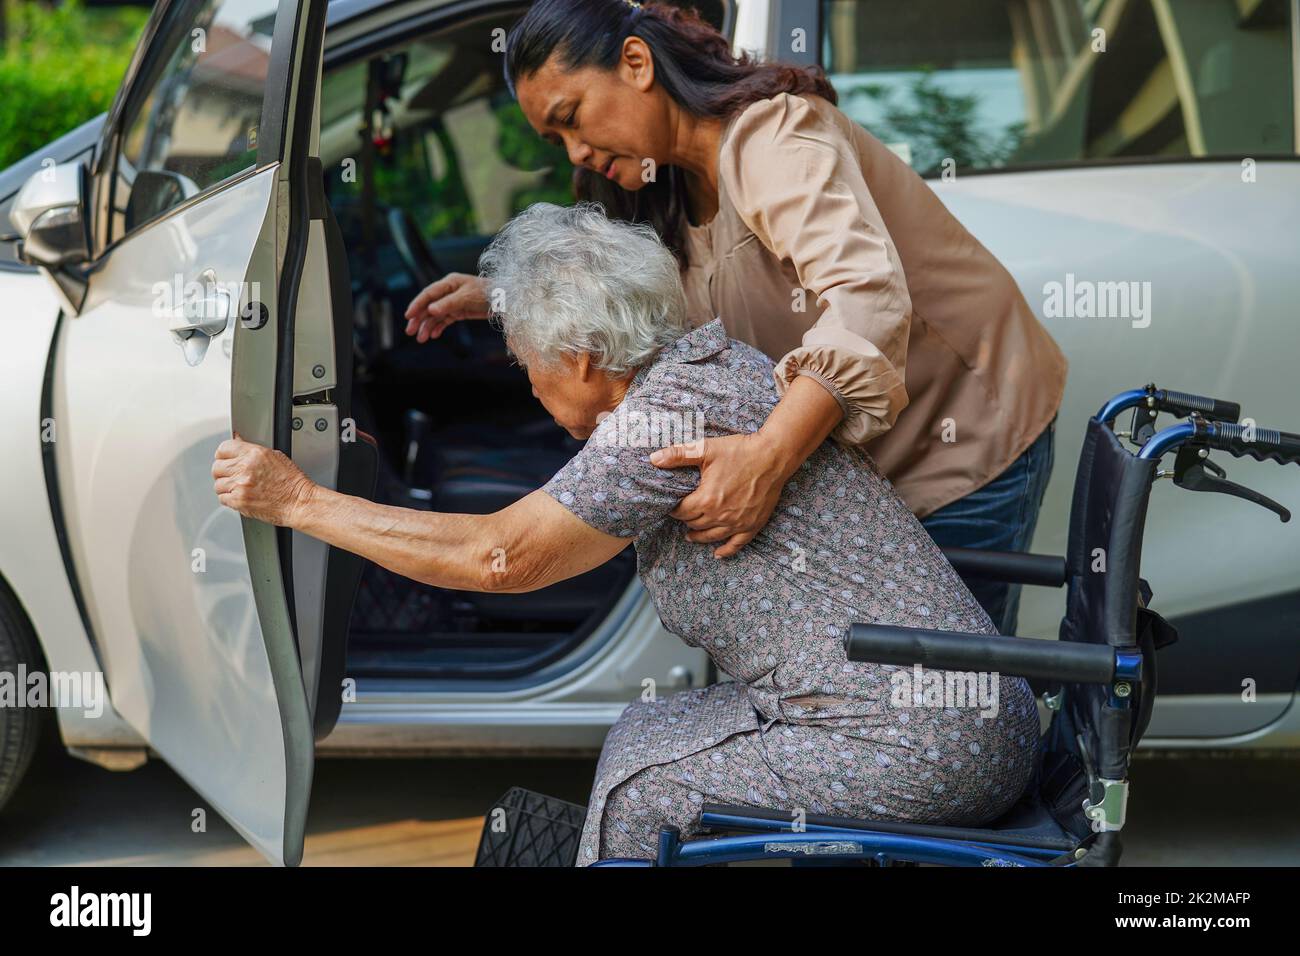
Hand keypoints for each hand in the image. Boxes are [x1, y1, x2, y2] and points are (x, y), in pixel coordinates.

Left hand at [212, 435, 315, 526]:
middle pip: (216, 467)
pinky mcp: (239, 501)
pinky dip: (229, 499)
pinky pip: (222, 499)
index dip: (222, 455)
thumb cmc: (292, 482)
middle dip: (223, 472)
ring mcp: (240, 485)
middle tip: (232, 476)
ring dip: (226, 487)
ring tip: (240, 488)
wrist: (299, 502)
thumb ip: (252, 451)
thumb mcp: (275, 457)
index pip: (223, 448)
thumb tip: (237, 442)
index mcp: (254, 454)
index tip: (224, 459)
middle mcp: (245, 468)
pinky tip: (242, 497)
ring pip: (218, 485)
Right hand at [403, 273, 489, 342]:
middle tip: (410, 331)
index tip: (408, 316)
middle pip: (429, 306)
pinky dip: (439, 327)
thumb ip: (448, 304)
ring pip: (436, 315)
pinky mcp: (460, 311)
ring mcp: (454, 302)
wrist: (506, 300)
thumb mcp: (467, 298)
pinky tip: (433, 335)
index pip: (428, 294)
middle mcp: (449, 292)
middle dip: (419, 319)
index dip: (417, 304)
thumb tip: (430, 310)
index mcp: (449, 283)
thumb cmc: (488, 293)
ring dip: (428, 326)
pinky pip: (446, 320)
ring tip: (421, 339)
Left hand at [650, 433, 792, 557]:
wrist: (773, 456)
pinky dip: (726, 551)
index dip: (674, 510)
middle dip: (685, 520)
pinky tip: (718, 554)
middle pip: (695, 525)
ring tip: (690, 535)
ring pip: (711, 537)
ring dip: (698, 537)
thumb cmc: (740, 451)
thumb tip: (653, 458)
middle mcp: (720, 516)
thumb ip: (678, 455)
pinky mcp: (753, 524)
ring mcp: (738, 523)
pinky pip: (737, 544)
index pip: (681, 512)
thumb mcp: (706, 449)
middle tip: (682, 515)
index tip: (672, 506)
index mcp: (706, 499)